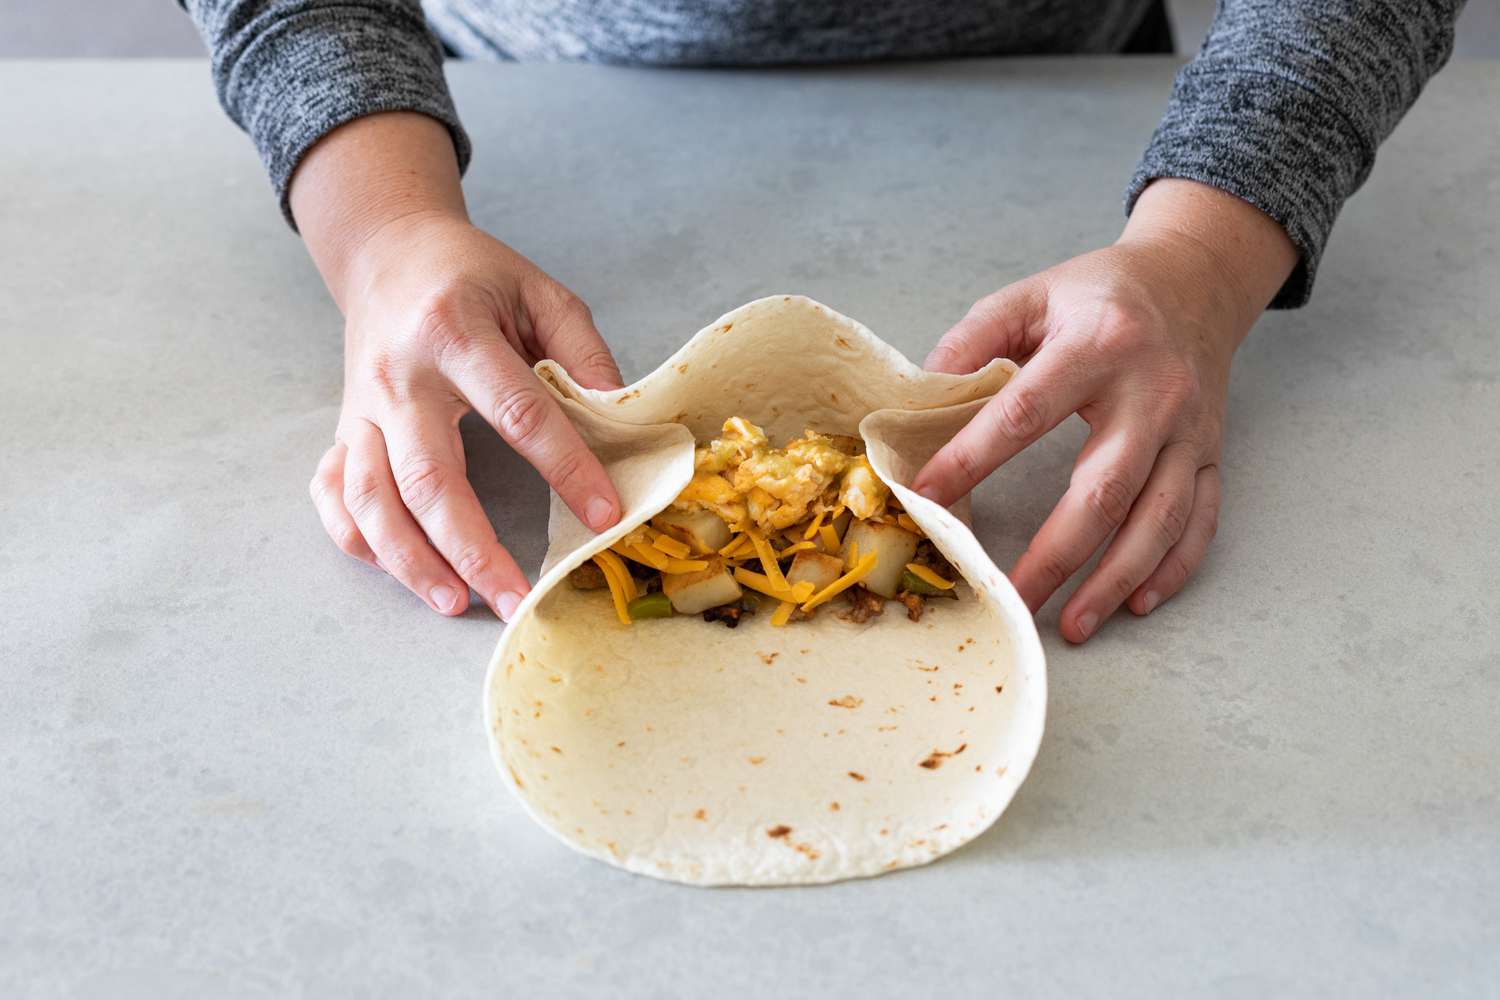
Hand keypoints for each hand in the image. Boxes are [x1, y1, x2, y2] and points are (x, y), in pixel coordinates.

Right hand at [291, 113, 621, 620]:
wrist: (390, 252)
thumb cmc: (475, 277)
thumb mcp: (541, 292)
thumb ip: (584, 353)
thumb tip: (621, 424)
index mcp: (455, 332)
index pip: (517, 412)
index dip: (565, 467)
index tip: (605, 514)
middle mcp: (399, 376)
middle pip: (428, 477)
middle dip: (473, 548)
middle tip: (517, 599)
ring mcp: (362, 408)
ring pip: (371, 498)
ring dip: (409, 560)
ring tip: (455, 604)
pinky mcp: (344, 428)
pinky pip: (333, 493)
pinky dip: (357, 538)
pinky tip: (396, 569)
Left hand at [912, 179, 1295, 642]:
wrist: (1195, 279)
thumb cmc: (1099, 294)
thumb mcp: (1031, 295)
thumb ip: (973, 339)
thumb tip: (918, 397)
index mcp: (1099, 344)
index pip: (1026, 413)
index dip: (972, 458)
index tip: (927, 498)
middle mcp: (1154, 392)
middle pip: (1105, 488)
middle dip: (1055, 554)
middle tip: (1009, 599)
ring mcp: (1190, 429)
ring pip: (1158, 519)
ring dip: (1114, 579)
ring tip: (1072, 625)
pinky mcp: (1210, 453)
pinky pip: (1200, 521)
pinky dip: (1172, 568)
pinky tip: (1135, 602)